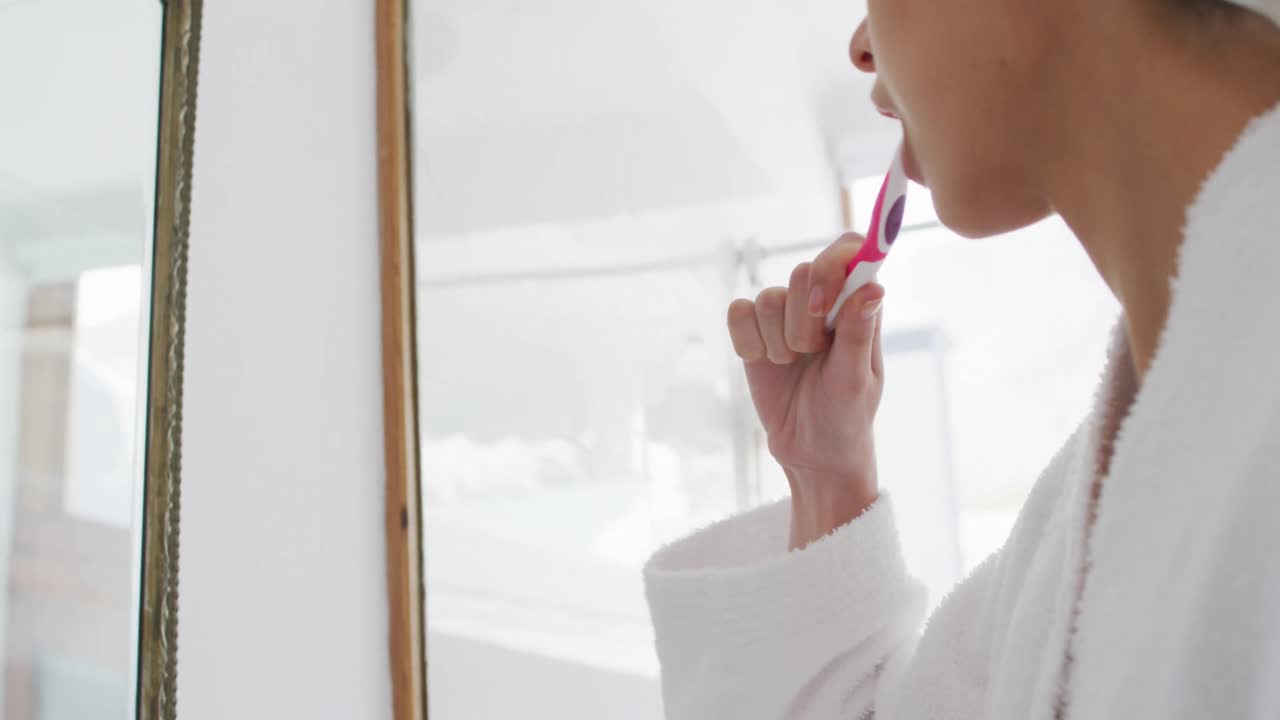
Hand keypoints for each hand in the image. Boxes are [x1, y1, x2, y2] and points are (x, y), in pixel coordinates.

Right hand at [726, 233, 885, 549]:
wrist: (811, 454)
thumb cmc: (847, 418)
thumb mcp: (857, 381)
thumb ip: (859, 333)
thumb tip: (873, 286)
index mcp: (858, 307)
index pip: (849, 251)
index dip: (834, 264)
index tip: (824, 304)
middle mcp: (822, 303)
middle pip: (803, 273)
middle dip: (804, 318)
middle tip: (811, 351)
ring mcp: (786, 317)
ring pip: (768, 297)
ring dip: (777, 339)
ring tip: (791, 366)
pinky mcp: (755, 332)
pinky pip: (738, 313)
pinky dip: (748, 341)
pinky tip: (764, 362)